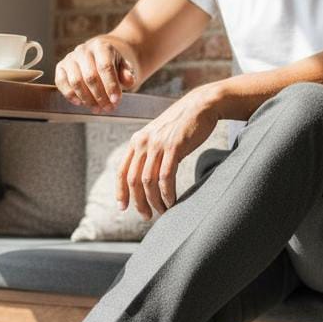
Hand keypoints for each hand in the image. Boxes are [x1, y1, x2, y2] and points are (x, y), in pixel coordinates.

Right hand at [55, 36, 136, 112]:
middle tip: (108, 108)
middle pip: (90, 76)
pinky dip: (69, 94)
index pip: (104, 66)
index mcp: (101, 46)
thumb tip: (129, 80)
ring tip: (97, 109)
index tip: (116, 101)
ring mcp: (71, 58)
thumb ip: (127, 74)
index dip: (110, 85)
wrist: (99, 56)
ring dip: (87, 99)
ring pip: (76, 81)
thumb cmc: (113, 65)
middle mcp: (84, 50)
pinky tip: (80, 103)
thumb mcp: (124, 67)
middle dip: (100, 96)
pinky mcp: (61, 67)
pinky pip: (61, 82)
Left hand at [117, 87, 218, 218]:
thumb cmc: (182, 125)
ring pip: (149, 182)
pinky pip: (166, 177)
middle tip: (147, 216)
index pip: (122, 171)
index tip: (122, 208)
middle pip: (134, 181)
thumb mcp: (158, 136)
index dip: (121, 192)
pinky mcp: (174, 146)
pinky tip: (172, 202)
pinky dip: (167, 193)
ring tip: (163, 211)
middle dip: (139, 202)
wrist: (201, 105)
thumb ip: (149, 153)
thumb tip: (144, 178)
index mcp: (137, 141)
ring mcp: (158, 144)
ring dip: (155, 201)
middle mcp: (143, 142)